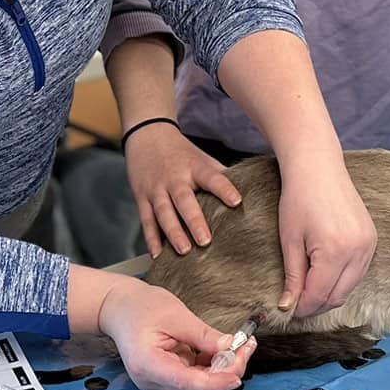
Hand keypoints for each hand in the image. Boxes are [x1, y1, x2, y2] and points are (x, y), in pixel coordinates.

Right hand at [95, 277, 257, 389]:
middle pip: (196, 385)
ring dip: (223, 367)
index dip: (215, 382)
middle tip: (247, 347)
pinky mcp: (168, 374)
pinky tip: (228, 349)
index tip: (237, 373)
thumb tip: (230, 347)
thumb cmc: (139, 307)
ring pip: (199, 382)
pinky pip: (196, 374)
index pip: (187, 383)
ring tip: (244, 344)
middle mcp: (153, 379)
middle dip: (226, 370)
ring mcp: (160, 379)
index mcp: (148, 365)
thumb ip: (203, 335)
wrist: (119, 307)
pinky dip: (213, 363)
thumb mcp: (175, 315)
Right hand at [123, 123, 241, 257]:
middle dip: (194, 221)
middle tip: (205, 241)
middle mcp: (174, 179)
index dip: (224, 189)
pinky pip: (147, 221)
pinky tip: (157, 254)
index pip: (211, 177)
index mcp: (194, 167)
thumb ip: (219, 176)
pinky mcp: (142, 198)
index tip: (237, 201)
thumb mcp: (201, 158)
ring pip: (163, 213)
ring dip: (173, 233)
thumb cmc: (181, 152)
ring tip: (184, 250)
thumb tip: (248, 193)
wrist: (147, 135)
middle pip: (184, 200)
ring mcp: (156, 189)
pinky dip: (151, 239)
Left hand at [275, 147, 375, 316]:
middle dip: (316, 305)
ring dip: (329, 294)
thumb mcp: (290, 240)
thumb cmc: (299, 199)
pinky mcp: (372, 240)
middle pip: (337, 296)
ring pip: (350, 287)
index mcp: (335, 251)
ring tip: (308, 289)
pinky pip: (358, 272)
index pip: (319, 296)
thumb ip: (293, 277)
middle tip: (296, 304)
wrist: (318, 167)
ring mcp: (369, 245)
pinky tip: (324, 275)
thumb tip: (289, 307)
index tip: (288, 310)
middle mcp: (358, 251)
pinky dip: (342, 280)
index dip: (302, 308)